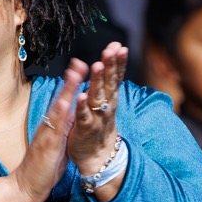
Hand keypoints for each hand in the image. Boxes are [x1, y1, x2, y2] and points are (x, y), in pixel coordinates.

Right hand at [9, 62, 82, 201]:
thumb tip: (71, 118)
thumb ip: (64, 130)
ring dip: (67, 90)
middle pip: (61, 99)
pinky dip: (60, 114)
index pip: (65, 101)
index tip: (81, 68)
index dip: (73, 85)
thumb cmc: (43, 166)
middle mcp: (50, 125)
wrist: (27, 186)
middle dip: (71, 81)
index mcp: (54, 126)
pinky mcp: (47, 146)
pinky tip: (65, 103)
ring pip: (58, 108)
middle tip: (80, 62)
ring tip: (75, 74)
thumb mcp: (58, 144)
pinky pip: (55, 128)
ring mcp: (48, 134)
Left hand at [69, 42, 127, 174]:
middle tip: (111, 51)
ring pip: (97, 97)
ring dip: (97, 81)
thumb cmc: (100, 123)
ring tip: (97, 66)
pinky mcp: (86, 129)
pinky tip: (82, 96)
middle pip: (108, 83)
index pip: (115, 75)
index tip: (119, 46)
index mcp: (110, 96)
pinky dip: (83, 107)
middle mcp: (106, 105)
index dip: (118, 61)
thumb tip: (112, 53)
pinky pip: (84, 116)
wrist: (99, 156)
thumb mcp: (107, 99)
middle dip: (110, 66)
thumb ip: (108, 78)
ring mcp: (97, 117)